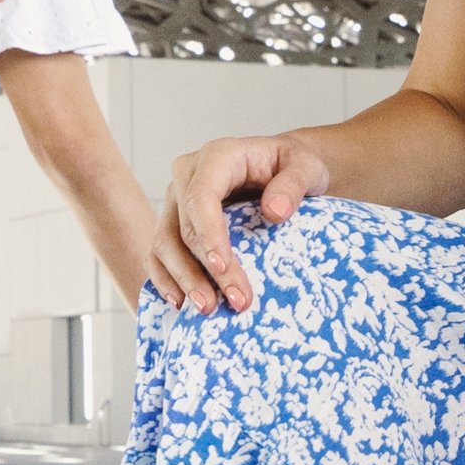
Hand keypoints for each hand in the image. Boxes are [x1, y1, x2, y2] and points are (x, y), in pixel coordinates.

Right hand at [143, 133, 337, 315]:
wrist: (282, 170)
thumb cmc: (293, 166)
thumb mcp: (306, 168)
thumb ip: (293, 185)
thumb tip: (274, 212)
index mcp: (217, 156)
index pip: (201, 197)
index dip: (209, 235)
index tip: (222, 268)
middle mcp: (188, 176)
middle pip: (184, 227)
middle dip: (204, 270)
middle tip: (236, 302)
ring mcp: (176, 199)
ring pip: (164, 243)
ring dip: (183, 279)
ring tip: (207, 309)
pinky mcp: (173, 221)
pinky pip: (158, 252)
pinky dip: (165, 278)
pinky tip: (180, 302)